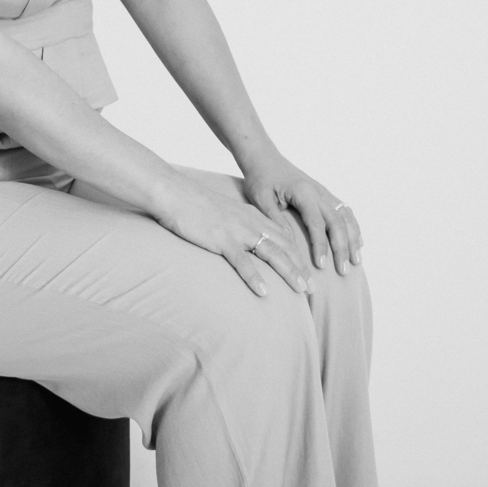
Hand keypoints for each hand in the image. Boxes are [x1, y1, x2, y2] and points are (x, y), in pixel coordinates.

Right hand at [155, 173, 312, 298]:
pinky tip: (264, 293)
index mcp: (252, 216)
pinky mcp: (222, 240)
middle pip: (285, 247)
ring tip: (302, 290)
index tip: (308, 272)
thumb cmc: (193, 204)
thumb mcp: (223, 213)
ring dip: (290, 273)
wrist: (174, 193)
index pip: (283, 237)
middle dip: (301, 268)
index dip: (298, 255)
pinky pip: (243, 262)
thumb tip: (244, 241)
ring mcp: (237, 231)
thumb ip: (237, 225)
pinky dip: (255, 278)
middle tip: (314, 289)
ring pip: (272, 254)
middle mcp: (251, 223)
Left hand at [241, 153, 362, 275]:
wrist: (264, 158)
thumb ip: (276, 220)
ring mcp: (324, 192)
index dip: (321, 245)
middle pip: (337, 222)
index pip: (317, 224)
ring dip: (353, 238)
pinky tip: (357, 242)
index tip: (321, 266)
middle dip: (342, 247)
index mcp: (303, 192)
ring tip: (356, 260)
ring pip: (346, 216)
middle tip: (343, 270)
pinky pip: (344, 211)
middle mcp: (318, 191)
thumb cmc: (261, 179)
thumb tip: (290, 243)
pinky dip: (353, 227)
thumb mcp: (261, 200)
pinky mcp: (324, 194)